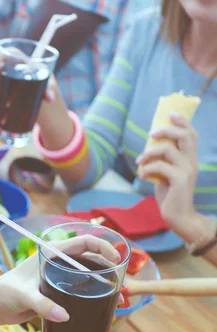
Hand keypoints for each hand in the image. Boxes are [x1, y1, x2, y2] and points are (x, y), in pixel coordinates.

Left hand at [0, 235, 121, 326]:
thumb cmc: (3, 293)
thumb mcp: (23, 296)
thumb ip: (42, 305)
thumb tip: (64, 316)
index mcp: (51, 253)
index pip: (83, 242)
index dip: (103, 247)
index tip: (116, 259)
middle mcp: (57, 263)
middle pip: (90, 260)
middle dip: (109, 270)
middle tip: (121, 284)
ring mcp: (58, 278)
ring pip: (88, 277)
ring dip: (104, 286)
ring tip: (119, 299)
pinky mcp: (57, 294)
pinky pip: (80, 292)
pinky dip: (94, 298)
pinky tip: (105, 308)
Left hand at [136, 112, 198, 227]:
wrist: (179, 217)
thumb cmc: (171, 196)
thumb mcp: (166, 175)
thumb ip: (163, 162)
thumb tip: (150, 149)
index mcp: (190, 159)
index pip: (191, 134)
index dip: (183, 121)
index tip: (170, 114)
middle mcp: (192, 162)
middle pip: (184, 136)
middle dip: (166, 130)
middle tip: (151, 134)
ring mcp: (187, 170)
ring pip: (168, 150)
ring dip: (149, 153)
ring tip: (139, 162)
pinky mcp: (180, 180)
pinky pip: (160, 167)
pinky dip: (147, 169)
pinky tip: (141, 176)